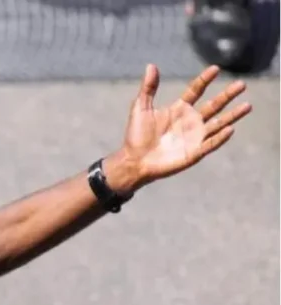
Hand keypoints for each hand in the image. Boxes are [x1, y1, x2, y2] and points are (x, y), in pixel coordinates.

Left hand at [119, 64, 251, 190]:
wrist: (133, 161)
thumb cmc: (136, 136)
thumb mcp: (140, 108)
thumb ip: (148, 88)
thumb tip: (151, 65)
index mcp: (179, 109)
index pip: (196, 90)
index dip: (205, 80)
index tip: (215, 68)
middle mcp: (190, 121)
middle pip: (213, 105)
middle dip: (227, 95)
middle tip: (242, 84)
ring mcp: (194, 137)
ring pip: (218, 123)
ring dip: (232, 116)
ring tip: (247, 105)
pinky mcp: (194, 152)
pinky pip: (210, 144)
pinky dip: (220, 137)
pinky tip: (230, 129)